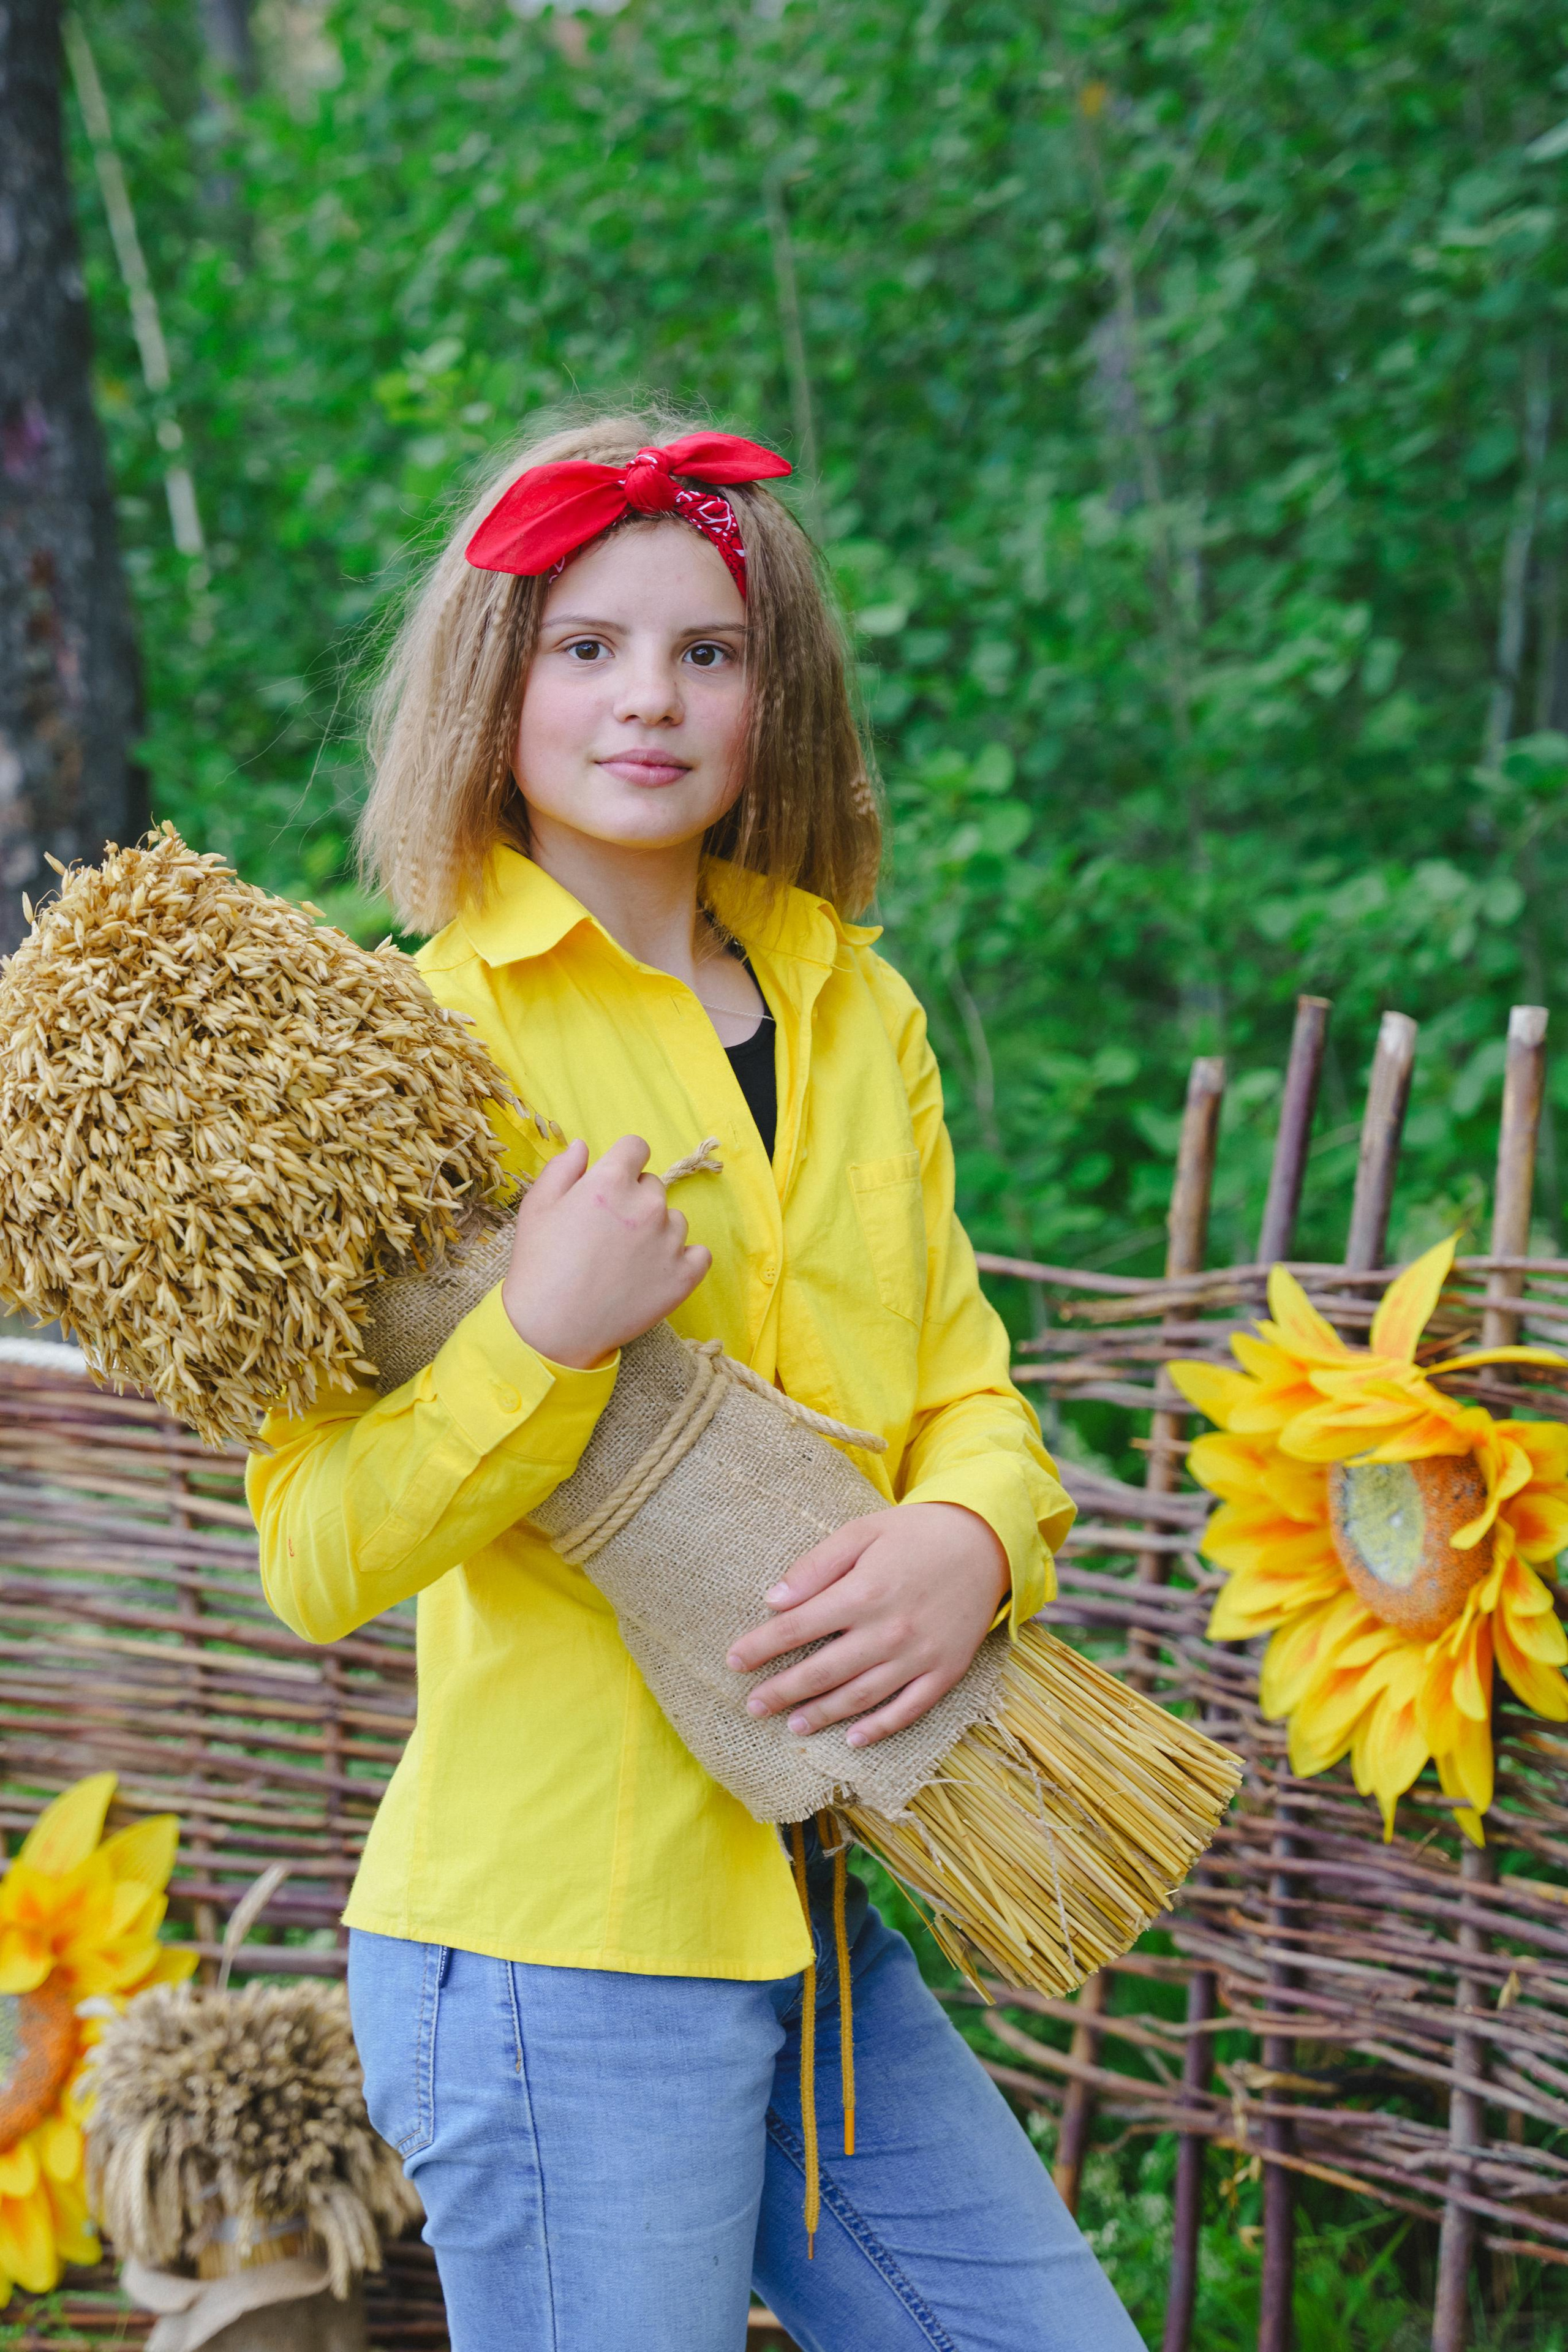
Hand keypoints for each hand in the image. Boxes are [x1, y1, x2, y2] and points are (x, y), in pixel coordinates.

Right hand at [502, 1135, 710, 1369]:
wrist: (552, 1329)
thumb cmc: (539, 1266)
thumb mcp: (537, 1207)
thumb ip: (562, 1169)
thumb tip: (583, 1146)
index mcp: (610, 1181)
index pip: (636, 1147)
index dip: (622, 1163)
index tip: (613, 1183)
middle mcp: (646, 1205)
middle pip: (653, 1185)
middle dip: (634, 1200)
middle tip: (608, 1233)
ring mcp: (669, 1241)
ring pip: (674, 1219)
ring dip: (656, 1231)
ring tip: (625, 1260)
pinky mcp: (684, 1276)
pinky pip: (698, 1254)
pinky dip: (682, 1260)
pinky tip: (654, 1272)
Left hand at [724, 1502, 1009, 1747]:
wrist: (986, 1541)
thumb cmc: (916, 1534)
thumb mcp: (861, 1533)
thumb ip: (816, 1567)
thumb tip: (773, 1600)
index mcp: (864, 1593)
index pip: (798, 1628)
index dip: (762, 1647)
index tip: (734, 1661)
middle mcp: (889, 1631)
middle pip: (823, 1671)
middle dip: (782, 1691)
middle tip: (752, 1705)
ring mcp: (919, 1656)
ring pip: (860, 1697)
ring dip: (822, 1715)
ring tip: (791, 1726)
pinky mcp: (945, 1671)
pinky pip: (908, 1710)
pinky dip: (879, 1728)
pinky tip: (853, 1739)